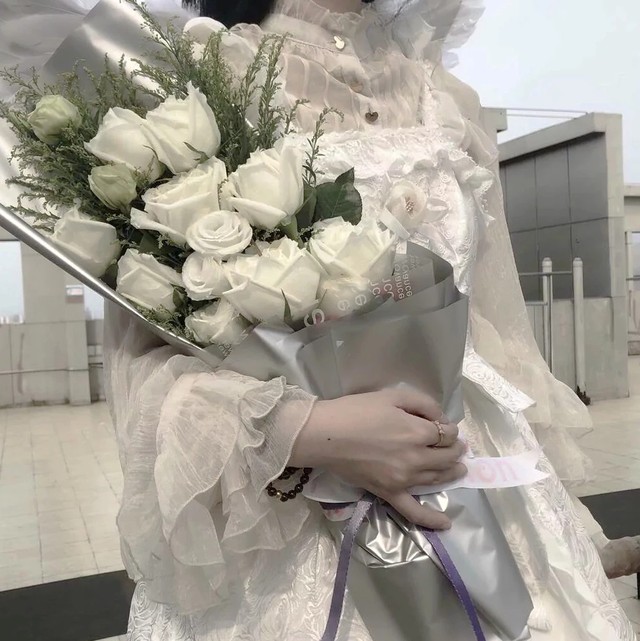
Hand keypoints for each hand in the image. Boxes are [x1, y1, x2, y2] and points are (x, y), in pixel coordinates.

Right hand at [290, 388, 466, 529]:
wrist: (325, 435)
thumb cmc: (356, 410)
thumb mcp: (392, 396)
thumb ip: (422, 404)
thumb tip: (441, 419)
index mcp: (417, 432)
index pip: (446, 434)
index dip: (449, 429)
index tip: (443, 426)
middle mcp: (416, 458)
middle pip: (447, 457)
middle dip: (455, 449)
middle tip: (456, 445)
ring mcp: (403, 480)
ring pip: (437, 479)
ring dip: (452, 473)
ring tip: (458, 468)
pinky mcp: (389, 493)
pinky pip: (413, 511)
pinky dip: (431, 519)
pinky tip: (446, 523)